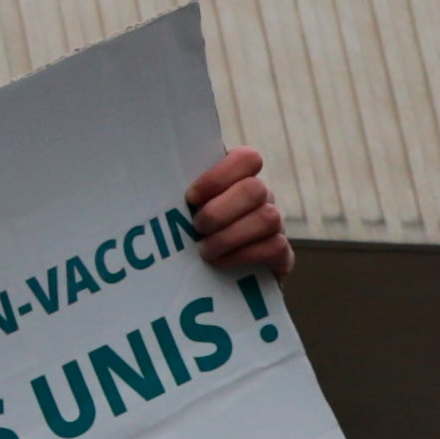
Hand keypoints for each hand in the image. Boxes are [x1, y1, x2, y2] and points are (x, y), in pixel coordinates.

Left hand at [183, 146, 290, 283]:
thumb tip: (158, 181)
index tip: (191, 197)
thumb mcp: (182, 209)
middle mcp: (262, 197)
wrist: (211, 280)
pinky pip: (276, 247)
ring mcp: (276, 225)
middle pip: (255, 189)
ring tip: (204, 250)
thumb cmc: (188, 234)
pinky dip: (244, 255)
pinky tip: (221, 262)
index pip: (247, 159)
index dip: (219, 176)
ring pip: (268, 218)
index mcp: (239, 178)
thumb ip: (179, 194)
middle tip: (196, 228)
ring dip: (230, 236)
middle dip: (220, 211)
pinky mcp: (282, 255)